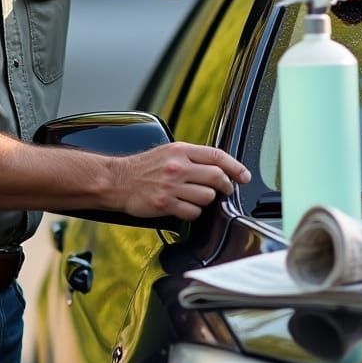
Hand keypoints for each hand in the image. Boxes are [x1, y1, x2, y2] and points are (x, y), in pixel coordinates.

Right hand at [110, 142, 251, 220]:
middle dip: (226, 186)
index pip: (216, 156)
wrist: (117, 180)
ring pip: (207, 196)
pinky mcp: (165, 204)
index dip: (235, 167)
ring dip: (206, 200)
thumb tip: (219, 165)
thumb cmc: (144, 167)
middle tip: (226, 189)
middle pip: (216, 177)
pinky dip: (193, 212)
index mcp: (180, 150)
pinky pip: (193, 212)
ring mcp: (171, 186)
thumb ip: (192, 156)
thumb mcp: (168, 152)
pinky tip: (185, 207)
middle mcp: (177, 166)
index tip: (244, 176)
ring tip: (195, 197)